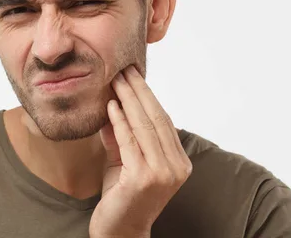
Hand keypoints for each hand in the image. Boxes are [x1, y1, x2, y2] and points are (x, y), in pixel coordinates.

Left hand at [89, 65, 192, 237]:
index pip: (163, 120)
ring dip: (128, 100)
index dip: (147, 96)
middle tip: (124, 69)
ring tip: (115, 80)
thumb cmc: (122, 196)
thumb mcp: (123, 160)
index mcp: (179, 162)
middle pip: (156, 119)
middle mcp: (176, 167)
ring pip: (144, 126)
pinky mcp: (143, 178)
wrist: (119, 233)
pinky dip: (120, 122)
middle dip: (138, 91)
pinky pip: (130, 142)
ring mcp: (162, 173)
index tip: (134, 75)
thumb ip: (121, 135)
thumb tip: (112, 104)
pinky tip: (111, 106)